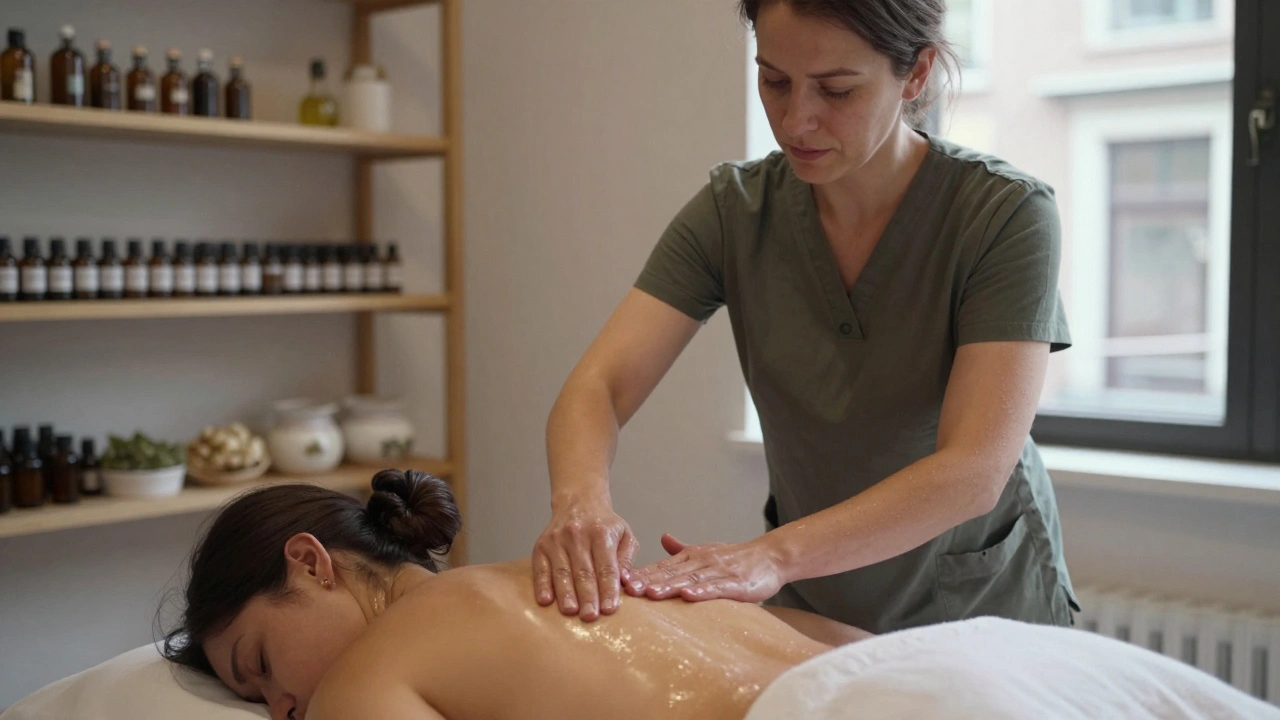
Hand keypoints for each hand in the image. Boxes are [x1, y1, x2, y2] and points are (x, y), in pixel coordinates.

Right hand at [532, 500, 639, 620]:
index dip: (608, 589)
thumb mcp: (625, 535)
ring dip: (566, 594)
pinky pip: (540, 568)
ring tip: (570, 612)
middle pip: (583, 571)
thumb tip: (626, 582)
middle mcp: (578, 535)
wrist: (579, 502)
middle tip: (591, 617)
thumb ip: (627, 559)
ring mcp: (557, 540)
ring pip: (562, 571)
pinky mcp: (541, 546)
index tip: (610, 609)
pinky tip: (545, 600)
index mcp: (601, 533)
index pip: (606, 567)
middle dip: (588, 596)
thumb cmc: (605, 525)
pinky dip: (542, 585)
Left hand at [630, 533, 784, 603]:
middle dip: (649, 581)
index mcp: (692, 557)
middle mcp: (701, 562)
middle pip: (671, 573)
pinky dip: (702, 592)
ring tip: (652, 594)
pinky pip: (717, 588)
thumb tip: (663, 538)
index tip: (621, 581)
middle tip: (628, 590)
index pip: (662, 566)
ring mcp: (718, 572)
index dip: (642, 574)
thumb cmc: (735, 558)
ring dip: (670, 587)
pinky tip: (689, 596)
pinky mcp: (736, 584)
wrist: (770, 557)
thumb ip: (682, 549)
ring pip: (690, 580)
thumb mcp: (705, 551)